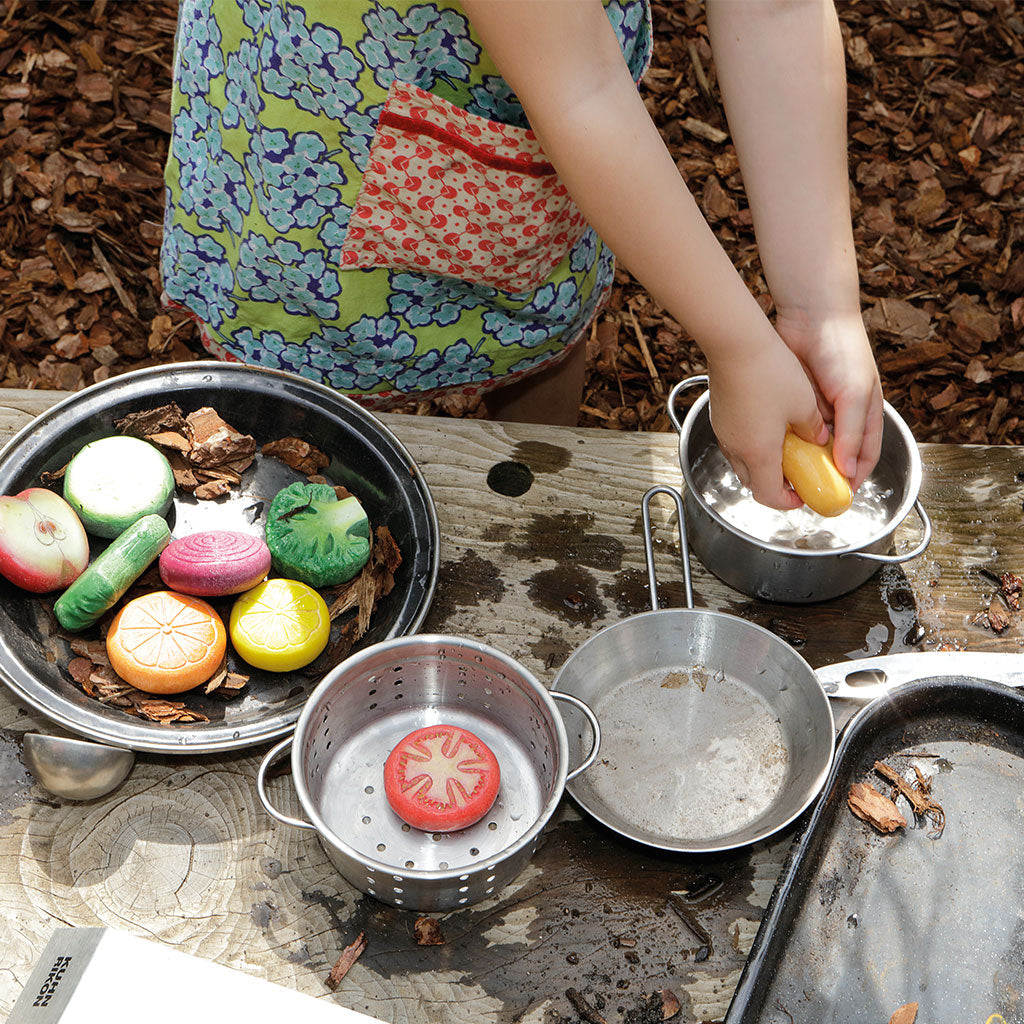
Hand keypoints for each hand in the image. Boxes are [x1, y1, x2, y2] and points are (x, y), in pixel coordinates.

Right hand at [706, 335, 828, 511]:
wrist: (735, 342)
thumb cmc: (769, 371)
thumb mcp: (804, 404)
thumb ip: (813, 428)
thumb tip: (819, 436)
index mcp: (759, 453)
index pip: (769, 496)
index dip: (788, 502)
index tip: (803, 495)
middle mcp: (736, 448)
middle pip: (753, 483)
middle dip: (775, 484)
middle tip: (796, 475)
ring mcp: (724, 431)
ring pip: (742, 462)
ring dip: (762, 464)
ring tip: (786, 450)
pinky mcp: (720, 415)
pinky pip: (735, 441)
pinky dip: (751, 445)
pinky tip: (768, 426)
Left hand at [775, 310, 882, 491]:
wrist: (812, 317)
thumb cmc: (844, 352)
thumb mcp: (853, 395)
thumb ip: (852, 433)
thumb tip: (848, 471)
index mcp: (865, 416)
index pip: (863, 459)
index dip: (852, 480)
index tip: (837, 498)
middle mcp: (842, 417)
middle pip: (833, 456)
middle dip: (821, 474)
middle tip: (805, 491)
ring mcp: (817, 410)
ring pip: (809, 445)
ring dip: (801, 459)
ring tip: (787, 476)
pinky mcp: (794, 402)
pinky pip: (789, 429)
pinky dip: (784, 441)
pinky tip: (774, 452)